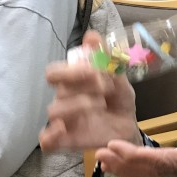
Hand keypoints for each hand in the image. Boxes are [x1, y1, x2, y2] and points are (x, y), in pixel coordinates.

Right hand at [40, 31, 141, 151]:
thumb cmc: (119, 99)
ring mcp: (64, 120)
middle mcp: (64, 99)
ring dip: (78, 105)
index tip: (95, 72)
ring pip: (53, 111)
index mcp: (71, 83)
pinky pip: (46, 141)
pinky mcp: (67, 140)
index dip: (71, 71)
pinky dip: (50, 136)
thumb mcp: (119, 77)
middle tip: (105, 87)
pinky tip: (65, 130)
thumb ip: (106, 57)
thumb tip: (91, 35)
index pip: (54, 72)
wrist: (130, 125)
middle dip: (81, 85)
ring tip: (101, 104)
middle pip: (57, 89)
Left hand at [95, 117, 176, 176]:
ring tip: (113, 161)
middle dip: (128, 166)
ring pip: (162, 175)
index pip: (163, 163)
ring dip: (136, 169)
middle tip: (100, 157)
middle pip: (156, 174)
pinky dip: (152, 168)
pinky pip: (172, 171)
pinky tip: (145, 163)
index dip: (136, 158)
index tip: (113, 150)